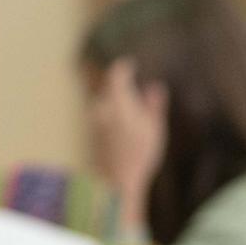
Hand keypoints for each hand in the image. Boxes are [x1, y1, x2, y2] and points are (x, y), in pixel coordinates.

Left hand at [90, 57, 167, 234]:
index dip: (123, 67)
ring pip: (102, 99)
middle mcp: (101, 107)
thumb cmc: (139, 154)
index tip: (130, 64)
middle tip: (127, 78)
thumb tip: (154, 87)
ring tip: (126, 99)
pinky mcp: (90, 131)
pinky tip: (120, 118)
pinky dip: (109, 108)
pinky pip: (100, 111)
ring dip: (112, 95)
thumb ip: (153, 105)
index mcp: (118, 103)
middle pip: (106, 86)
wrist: (114, 180)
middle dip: (116, 81)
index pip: (116, 75)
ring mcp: (93, 119)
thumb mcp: (154, 128)